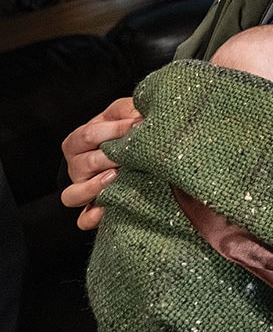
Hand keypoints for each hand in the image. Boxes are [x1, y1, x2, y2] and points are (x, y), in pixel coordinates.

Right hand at [60, 96, 140, 229]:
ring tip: (116, 176)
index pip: (88, 135)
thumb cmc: (126, 129)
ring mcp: (82, 189)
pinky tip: (109, 208)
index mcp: (78, 141)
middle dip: (110, 157)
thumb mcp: (125, 113)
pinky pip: (84, 219)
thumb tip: (139, 117)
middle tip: (132, 154)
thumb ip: (128, 111)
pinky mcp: (93, 208)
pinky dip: (93, 216)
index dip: (114, 130)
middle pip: (83, 164)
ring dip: (95, 187)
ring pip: (73, 195)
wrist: (132, 152)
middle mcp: (76, 166)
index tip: (139, 126)